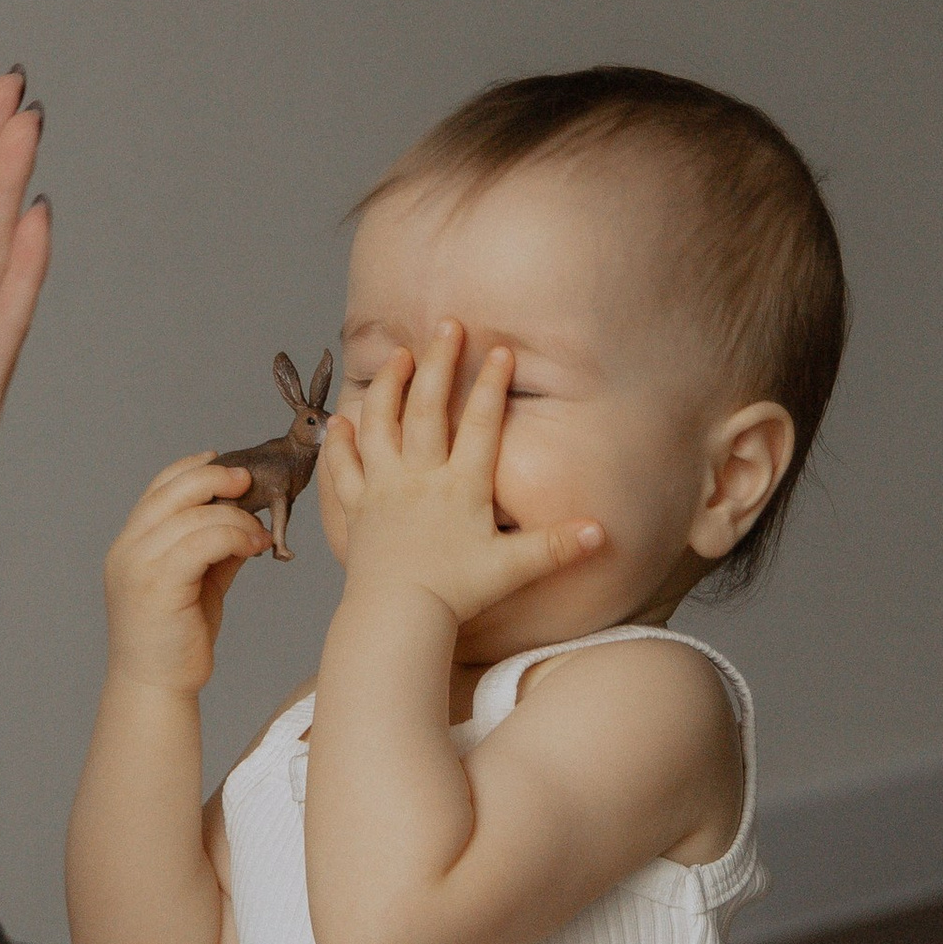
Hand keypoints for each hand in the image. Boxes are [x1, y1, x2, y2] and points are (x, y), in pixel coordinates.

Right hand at [101, 456, 270, 695]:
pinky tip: (254, 546)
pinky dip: (234, 536)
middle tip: (250, 482)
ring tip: (259, 534)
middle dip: (216, 478)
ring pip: (194, 515)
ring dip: (236, 517)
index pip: (158, 488)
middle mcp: (128, 549)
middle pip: (173, 491)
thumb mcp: (196, 583)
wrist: (155, 687)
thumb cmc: (174, 640)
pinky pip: (202, 541)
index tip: (224, 461)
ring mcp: (138, 565)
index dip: (192, 468)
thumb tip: (244, 519)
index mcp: (131, 544)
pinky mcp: (158, 584)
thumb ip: (211, 549)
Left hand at [324, 323, 602, 626]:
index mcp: (460, 487)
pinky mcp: (356, 509)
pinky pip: (343, 467)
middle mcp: (418, 479)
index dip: (490, 385)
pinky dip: (340, 442)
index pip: (480, 424)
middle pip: (426, 408)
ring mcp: (383, 490)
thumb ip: (557, 547)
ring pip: (380, 425)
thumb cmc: (455, 595)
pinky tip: (341, 421)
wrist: (395, 618)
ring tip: (397, 357)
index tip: (499, 348)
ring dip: (388, 387)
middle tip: (446, 325)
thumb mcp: (513, 569)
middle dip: (437, 363)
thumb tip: (602, 532)